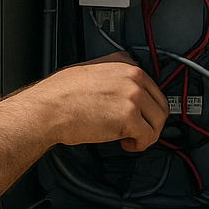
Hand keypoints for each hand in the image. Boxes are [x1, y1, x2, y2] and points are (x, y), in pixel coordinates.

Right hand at [29, 51, 167, 151]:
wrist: (48, 109)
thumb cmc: (60, 94)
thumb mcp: (89, 69)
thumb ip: (111, 71)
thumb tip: (119, 82)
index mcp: (124, 64)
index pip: (152, 86)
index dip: (146, 104)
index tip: (140, 113)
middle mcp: (132, 78)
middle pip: (160, 103)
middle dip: (151, 120)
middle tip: (138, 129)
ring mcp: (133, 97)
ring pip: (158, 121)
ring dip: (147, 133)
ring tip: (131, 137)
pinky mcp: (129, 118)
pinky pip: (148, 136)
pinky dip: (140, 144)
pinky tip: (126, 143)